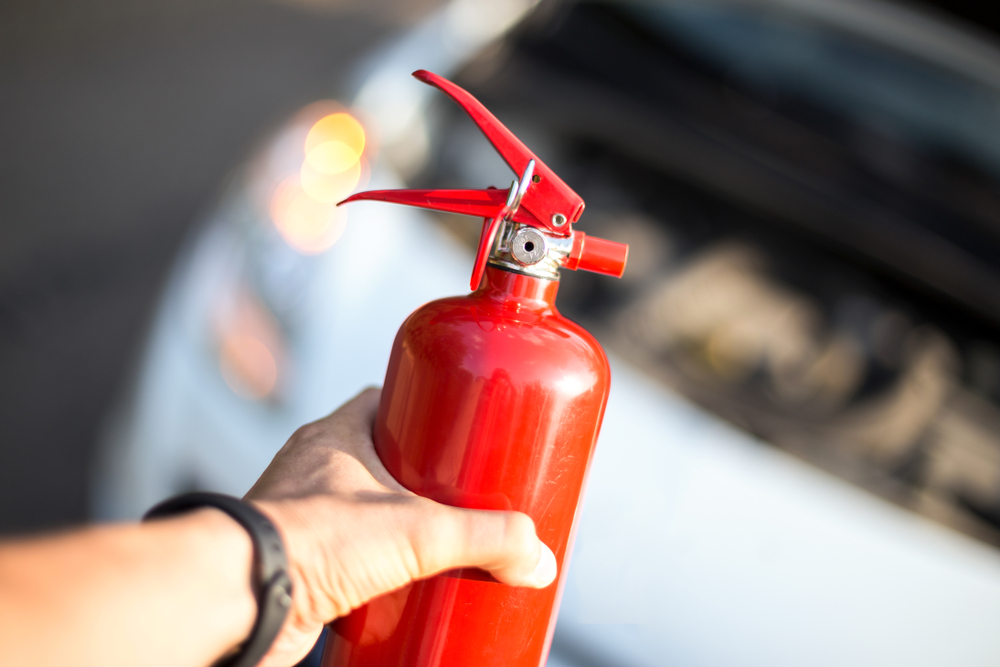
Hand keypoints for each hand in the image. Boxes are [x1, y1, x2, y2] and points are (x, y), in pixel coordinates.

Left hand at [245, 388, 556, 666]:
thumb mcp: (415, 531)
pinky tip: (407, 579)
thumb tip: (536, 557)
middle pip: (383, 459)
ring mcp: (305, 515)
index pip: (387, 402)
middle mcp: (316, 470)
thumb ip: (484, 538)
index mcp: (337, 436)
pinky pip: (349, 552)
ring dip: (401, 521)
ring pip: (365, 507)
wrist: (242, 598)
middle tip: (469, 492)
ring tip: (447, 539)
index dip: (429, 409)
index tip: (464, 425)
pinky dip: (378, 562)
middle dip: (426, 477)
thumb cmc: (310, 541)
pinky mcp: (303, 561)